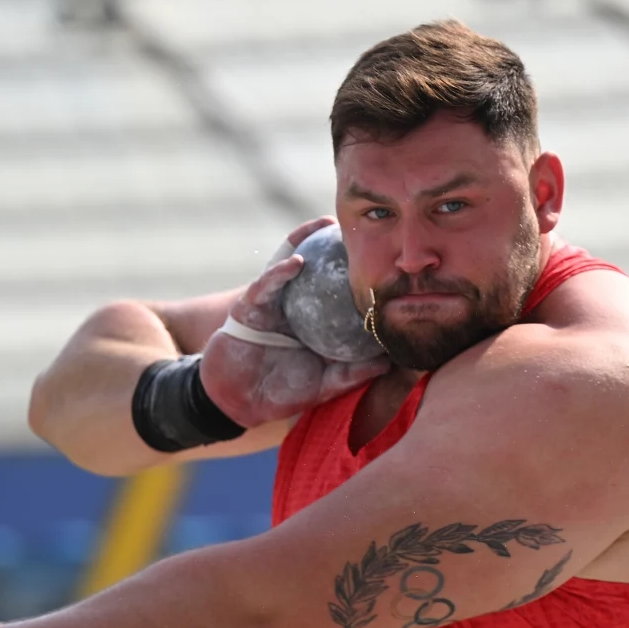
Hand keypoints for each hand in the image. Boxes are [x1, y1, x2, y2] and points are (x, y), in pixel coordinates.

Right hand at [200, 217, 390, 426]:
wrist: (240, 402)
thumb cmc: (281, 393)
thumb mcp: (323, 383)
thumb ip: (351, 372)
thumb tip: (388, 362)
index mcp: (311, 321)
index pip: (334, 290)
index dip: (353, 272)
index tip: (380, 255)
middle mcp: (292, 306)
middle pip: (314, 268)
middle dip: (330, 244)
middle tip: (354, 226)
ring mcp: (271, 303)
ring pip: (287, 264)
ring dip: (303, 240)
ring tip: (324, 225)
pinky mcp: (248, 307)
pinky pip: (265, 285)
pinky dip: (280, 272)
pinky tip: (296, 262)